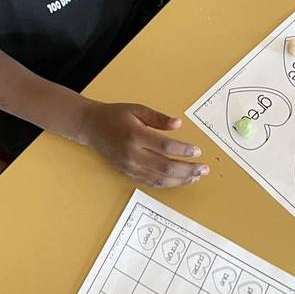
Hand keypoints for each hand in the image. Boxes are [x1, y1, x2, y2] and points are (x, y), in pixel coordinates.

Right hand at [81, 101, 208, 186]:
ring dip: (180, 180)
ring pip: (159, 179)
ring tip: (196, 177)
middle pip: (165, 166)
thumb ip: (158, 118)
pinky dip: (167, 183)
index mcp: (136, 135)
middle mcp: (132, 154)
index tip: (197, 151)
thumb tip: (178, 124)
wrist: (91, 127)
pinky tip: (179, 181)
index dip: (183, 150)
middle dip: (187, 169)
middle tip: (203, 169)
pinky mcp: (128, 173)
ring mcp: (130, 167)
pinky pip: (150, 182)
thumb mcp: (137, 109)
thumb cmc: (116, 115)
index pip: (165, 146)